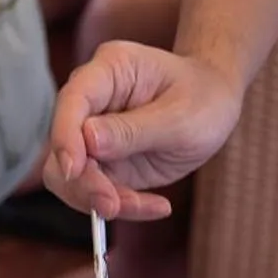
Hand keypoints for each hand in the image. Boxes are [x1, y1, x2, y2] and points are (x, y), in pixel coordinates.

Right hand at [44, 42, 242, 221]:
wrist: (215, 104)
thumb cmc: (202, 97)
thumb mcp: (180, 115)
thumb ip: (134, 129)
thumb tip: (88, 140)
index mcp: (108, 71)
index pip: (72, 100)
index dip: (64, 135)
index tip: (73, 169)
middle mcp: (93, 102)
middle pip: (63, 144)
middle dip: (83, 181)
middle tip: (111, 205)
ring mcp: (95, 135)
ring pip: (72, 176)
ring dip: (100, 199)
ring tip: (146, 206)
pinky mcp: (106, 163)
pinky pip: (98, 191)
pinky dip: (123, 205)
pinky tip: (157, 206)